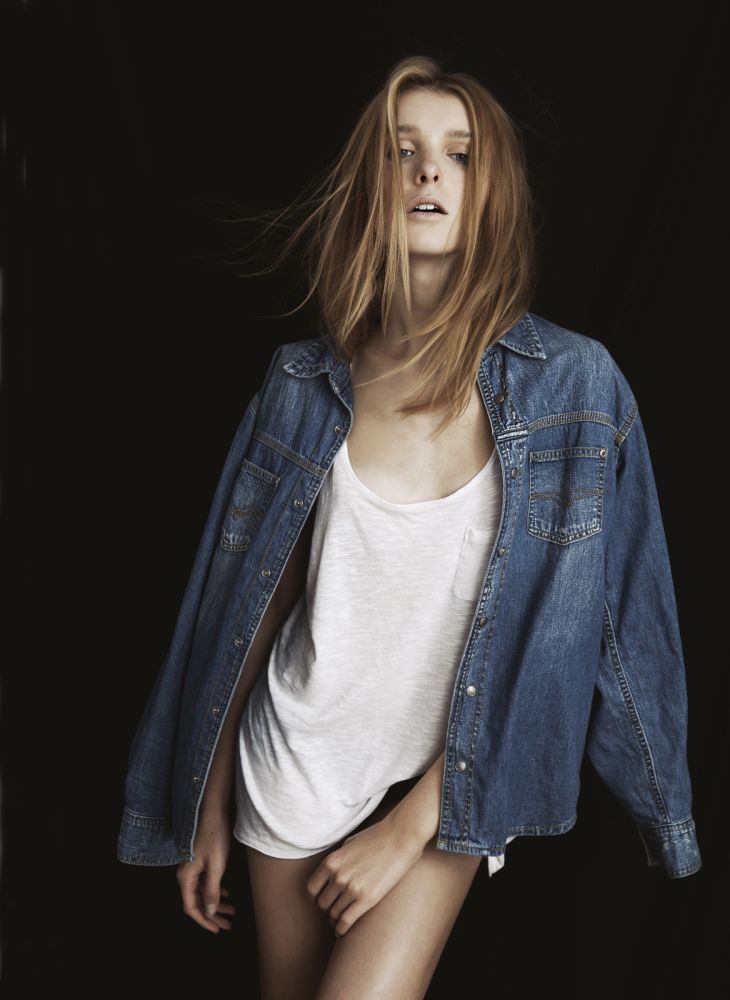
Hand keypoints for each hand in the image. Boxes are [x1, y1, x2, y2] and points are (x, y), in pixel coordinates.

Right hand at [176, 807, 236, 933]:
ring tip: (232, 912)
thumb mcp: (216, 866)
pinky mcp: (199, 862)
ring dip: (216, 904)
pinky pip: (206, 883)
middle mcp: (185, 875)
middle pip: (197, 902)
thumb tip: (210, 911)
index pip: (191, 908)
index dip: (203, 921)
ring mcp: (192, 869)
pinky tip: (226, 895)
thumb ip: (212, 890)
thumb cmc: (215, 837)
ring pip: (203, 893)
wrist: (213, 812)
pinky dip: (216, 891)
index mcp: (186, 878)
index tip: (217, 930)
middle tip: (228, 925)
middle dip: (212, 916)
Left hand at [305, 813, 423, 937]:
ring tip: (338, 921)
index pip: (312, 889)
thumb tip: (332, 873)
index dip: (315, 897)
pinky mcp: (367, 899)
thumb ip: (337, 860)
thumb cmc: (376, 837)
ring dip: (335, 919)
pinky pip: (346, 921)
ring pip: (334, 914)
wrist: (400, 838)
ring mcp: (351, 889)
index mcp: (331, 861)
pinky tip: (342, 932)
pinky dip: (341, 929)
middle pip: (322, 903)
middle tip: (333, 910)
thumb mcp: (349, 844)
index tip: (320, 900)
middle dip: (327, 908)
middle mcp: (338, 876)